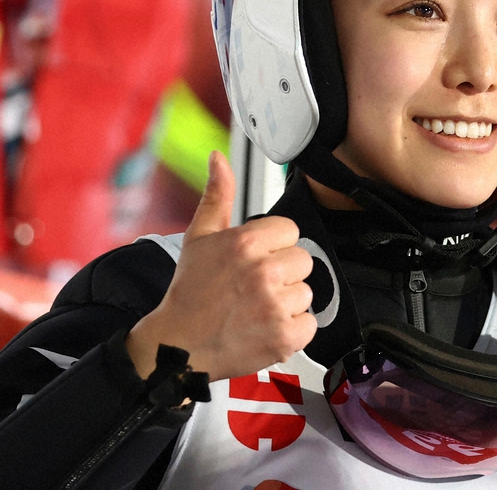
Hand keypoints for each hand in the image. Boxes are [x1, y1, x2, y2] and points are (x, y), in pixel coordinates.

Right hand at [127, 151, 316, 380]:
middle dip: (283, 273)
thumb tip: (218, 158)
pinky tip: (265, 327)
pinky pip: (310, 323)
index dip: (274, 246)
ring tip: (256, 308)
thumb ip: (217, 195)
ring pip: (307, 292)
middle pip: (303, 261)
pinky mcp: (284, 337)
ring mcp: (275, 306)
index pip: (290, 231)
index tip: (254, 260)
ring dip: (287, 302)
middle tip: (254, 287)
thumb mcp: (199, 237)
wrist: (176, 348)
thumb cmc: (189, 293)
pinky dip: (292, 330)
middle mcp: (263, 272)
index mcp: (246, 243)